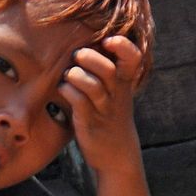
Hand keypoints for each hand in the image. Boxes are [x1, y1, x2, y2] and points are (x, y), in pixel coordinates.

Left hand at [58, 35, 142, 172]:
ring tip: (69, 74)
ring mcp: (103, 110)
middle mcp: (116, 95)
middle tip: (77, 55)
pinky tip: (62, 89)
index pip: (133, 59)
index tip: (108, 41)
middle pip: (109, 70)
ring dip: (77, 75)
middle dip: (92, 58)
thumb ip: (105, 69)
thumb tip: (82, 40)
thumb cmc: (110, 116)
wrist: (117, 155)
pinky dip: (68, 92)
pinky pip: (79, 104)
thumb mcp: (116, 92)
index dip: (123, 46)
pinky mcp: (89, 124)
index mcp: (124, 84)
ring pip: (93, 87)